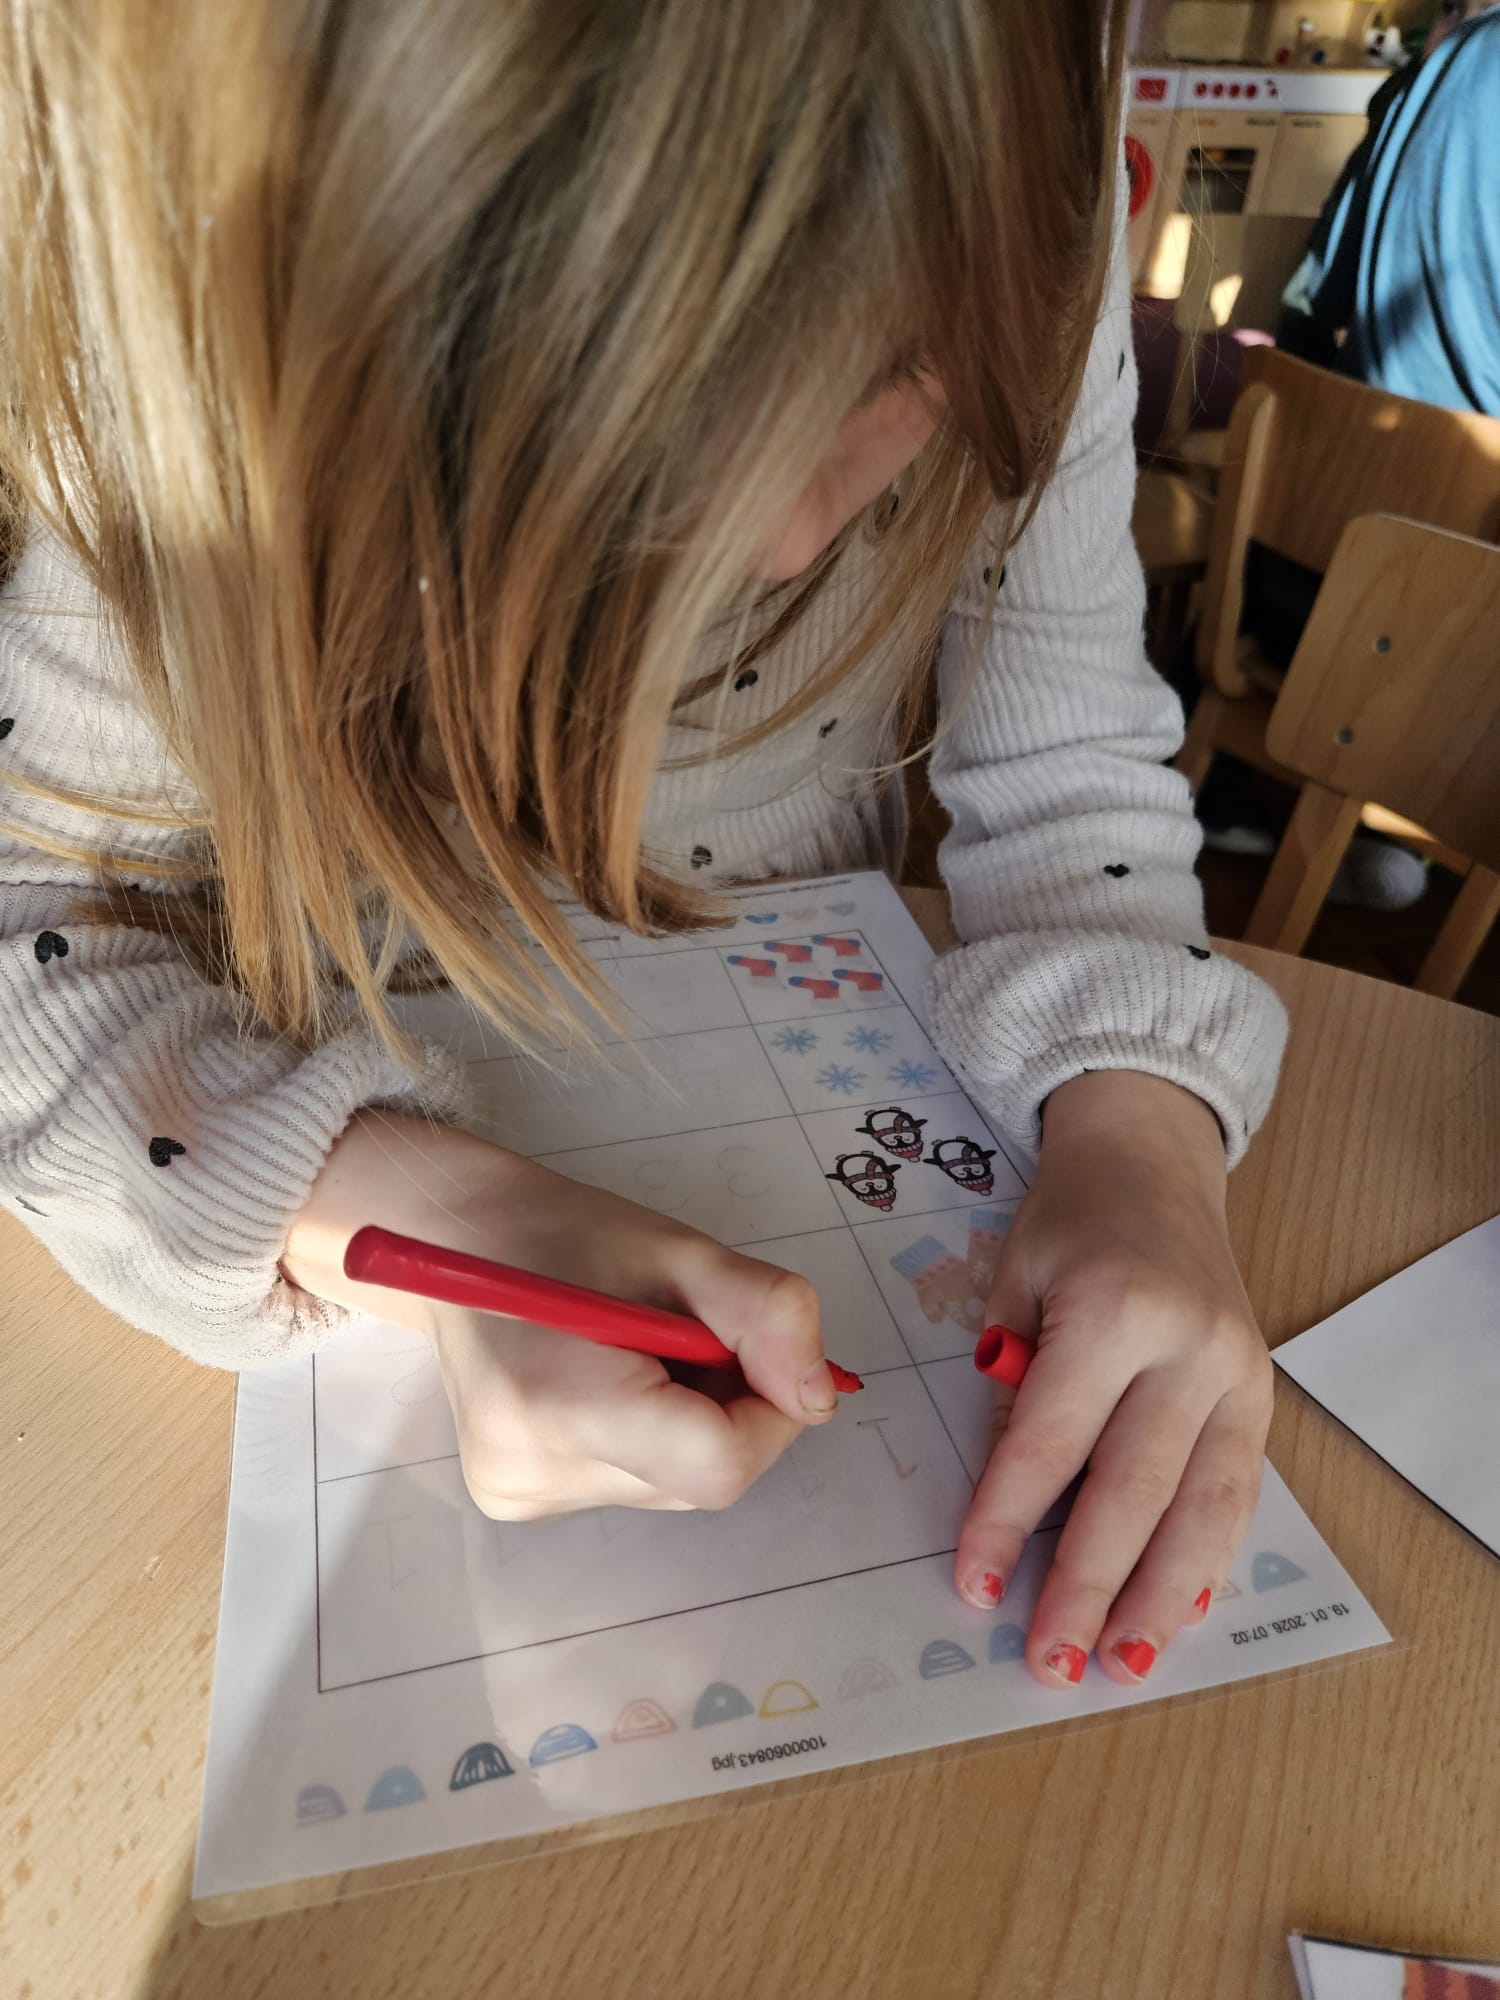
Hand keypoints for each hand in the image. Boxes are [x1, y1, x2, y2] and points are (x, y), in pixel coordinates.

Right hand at [282, 1113, 839, 1517]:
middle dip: (727, 1408)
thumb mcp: (684, 1253)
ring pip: (674, 1486)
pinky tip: (606, 1383)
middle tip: (686, 1333)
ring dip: (690, 1422)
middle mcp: (534, 1472)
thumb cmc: (570, 1236)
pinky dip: (650, 1437)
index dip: (767, 1412)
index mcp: (562, 1404)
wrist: (459, 1242)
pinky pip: (633, 1483)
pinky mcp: (519, 1503)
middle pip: (699, 1479)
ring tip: (635, 1352)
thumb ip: (767, 1316)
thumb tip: (819, 1401)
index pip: (718, 1464)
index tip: (754, 1351)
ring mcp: (521, 1496)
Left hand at [954, 1072, 1273, 1689]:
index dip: (1008, 1521)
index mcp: (1116, 1312)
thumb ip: (1012, 1387)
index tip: (974, 1587)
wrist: (1154, 1161)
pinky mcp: (1263, 1395)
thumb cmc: (1071, 1221)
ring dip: (1161, 1599)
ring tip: (1120, 1666)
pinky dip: (1208, 1559)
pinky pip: (1239, 1492)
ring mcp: (1240, 1375)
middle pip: (1134, 1492)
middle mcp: (1190, 1349)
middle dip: (1087, 1585)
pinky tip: (1176, 1614)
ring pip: (1205, 1509)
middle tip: (1050, 1662)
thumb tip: (1008, 1497)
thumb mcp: (1015, 1283)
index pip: (1052, 1442)